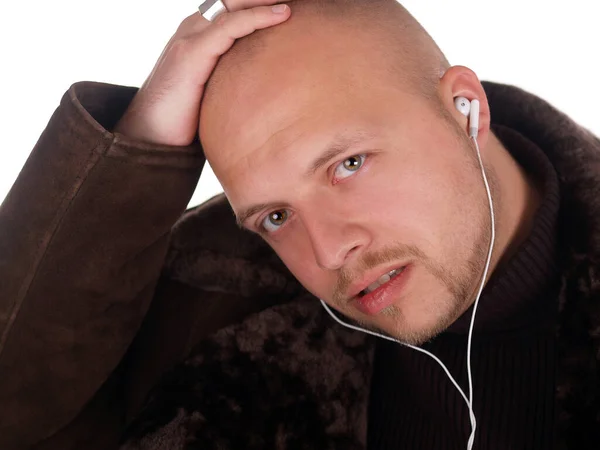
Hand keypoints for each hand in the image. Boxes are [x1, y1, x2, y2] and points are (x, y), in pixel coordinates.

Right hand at [113, 1, 290, 145]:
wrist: (151, 136)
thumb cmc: (185, 118)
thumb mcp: (216, 91)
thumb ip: (236, 78)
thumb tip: (271, 89)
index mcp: (202, 35)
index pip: (238, 8)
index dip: (263, 5)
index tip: (294, 7)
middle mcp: (195, 28)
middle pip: (237, 1)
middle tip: (301, 0)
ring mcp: (191, 37)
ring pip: (235, 6)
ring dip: (267, 1)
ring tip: (295, 1)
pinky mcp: (191, 52)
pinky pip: (229, 27)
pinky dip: (256, 18)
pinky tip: (281, 15)